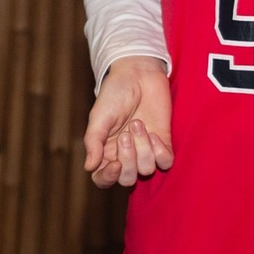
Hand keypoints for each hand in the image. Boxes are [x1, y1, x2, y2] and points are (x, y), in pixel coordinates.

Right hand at [82, 56, 174, 188]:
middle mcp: (125, 154)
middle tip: (126, 134)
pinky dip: (160, 152)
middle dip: (128, 159)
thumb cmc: (115, 93)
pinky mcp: (163, 142)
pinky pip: (165, 162)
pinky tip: (154, 134)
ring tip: (138, 123)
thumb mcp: (98, 116)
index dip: (108, 178)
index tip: (114, 164)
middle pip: (127, 179)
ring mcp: (145, 149)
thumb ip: (93, 142)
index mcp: (105, 150)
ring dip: (143, 149)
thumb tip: (89, 167)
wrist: (139, 74)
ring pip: (146, 170)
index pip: (103, 179)